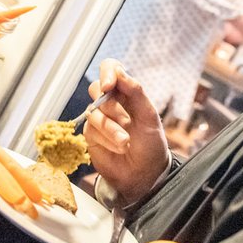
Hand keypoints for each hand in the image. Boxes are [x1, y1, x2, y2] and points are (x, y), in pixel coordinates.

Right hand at [83, 60, 169, 204]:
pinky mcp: (91, 134)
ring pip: (94, 112)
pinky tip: (119, 147)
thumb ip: (136, 92)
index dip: (107, 72)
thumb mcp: (149, 116)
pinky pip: (91, 129)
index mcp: (127, 92)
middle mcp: (111, 102)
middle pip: (97, 88)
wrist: (145, 174)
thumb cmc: (151, 144)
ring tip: (125, 142)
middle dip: (111, 106)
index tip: (109, 85)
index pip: (110, 68)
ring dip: (111, 128)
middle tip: (125, 121)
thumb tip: (119, 73)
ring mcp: (99, 118)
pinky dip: (107, 139)